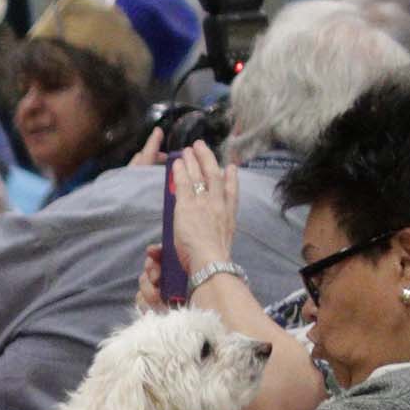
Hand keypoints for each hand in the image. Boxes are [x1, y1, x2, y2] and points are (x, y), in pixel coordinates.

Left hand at [167, 140, 241, 295]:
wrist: (210, 262)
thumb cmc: (215, 262)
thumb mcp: (223, 246)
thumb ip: (219, 235)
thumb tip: (215, 238)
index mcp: (229, 217)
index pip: (232, 193)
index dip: (232, 178)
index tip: (231, 167)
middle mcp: (219, 206)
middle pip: (215, 176)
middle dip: (208, 160)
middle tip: (202, 147)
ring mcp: (204, 204)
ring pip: (200, 176)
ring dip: (194, 160)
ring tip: (189, 149)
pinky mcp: (188, 207)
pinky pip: (184, 184)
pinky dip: (181, 172)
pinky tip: (177, 162)